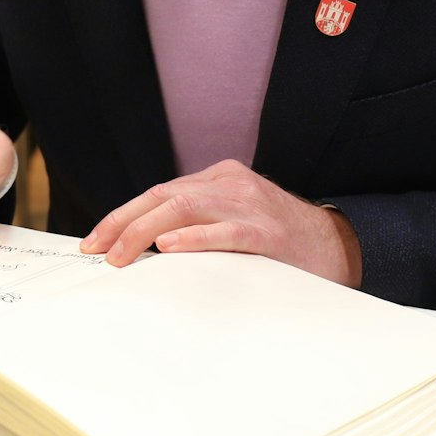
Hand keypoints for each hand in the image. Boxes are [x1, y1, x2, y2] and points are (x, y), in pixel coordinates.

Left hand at [80, 161, 362, 284]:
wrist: (341, 247)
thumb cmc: (281, 244)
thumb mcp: (235, 221)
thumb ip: (198, 225)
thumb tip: (143, 249)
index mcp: (221, 179)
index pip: (160, 193)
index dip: (123, 216)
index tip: (94, 241)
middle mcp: (231, 184)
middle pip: (164, 197)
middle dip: (123, 223)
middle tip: (95, 250)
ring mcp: (250, 204)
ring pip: (185, 208)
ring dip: (145, 232)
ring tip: (120, 255)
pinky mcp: (268, 231)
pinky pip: (225, 231)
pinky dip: (194, 237)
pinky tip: (169, 246)